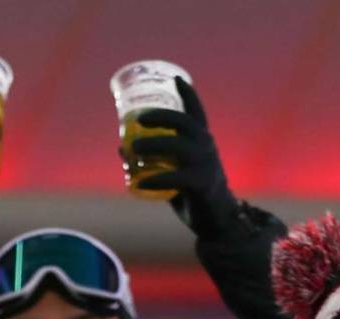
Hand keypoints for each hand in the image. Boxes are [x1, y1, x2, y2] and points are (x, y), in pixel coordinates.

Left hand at [129, 77, 237, 236]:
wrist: (218, 219)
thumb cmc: (194, 192)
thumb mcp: (175, 170)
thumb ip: (153, 158)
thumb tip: (121, 148)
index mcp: (202, 140)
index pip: (197, 112)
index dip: (188, 94)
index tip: (176, 78)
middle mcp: (206, 147)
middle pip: (185, 123)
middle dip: (162, 116)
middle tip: (140, 119)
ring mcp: (206, 165)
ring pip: (179, 147)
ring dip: (154, 144)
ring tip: (132, 148)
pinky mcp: (202, 185)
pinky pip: (177, 179)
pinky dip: (157, 180)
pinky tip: (141, 183)